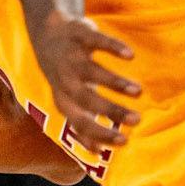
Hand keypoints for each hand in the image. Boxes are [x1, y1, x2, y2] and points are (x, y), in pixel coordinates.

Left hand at [28, 10, 140, 153]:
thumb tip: (96, 153)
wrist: (46, 32)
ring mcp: (71, 57)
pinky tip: (130, 55)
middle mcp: (65, 79)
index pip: (79, 122)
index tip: (123, 142)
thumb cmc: (65, 74)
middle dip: (111, 111)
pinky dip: (113, 47)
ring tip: (138, 91)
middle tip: (137, 120)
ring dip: (115, 83)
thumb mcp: (68, 100)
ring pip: (92, 72)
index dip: (98, 133)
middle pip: (86, 100)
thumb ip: (82, 123)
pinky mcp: (80, 35)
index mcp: (63, 98)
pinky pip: (97, 41)